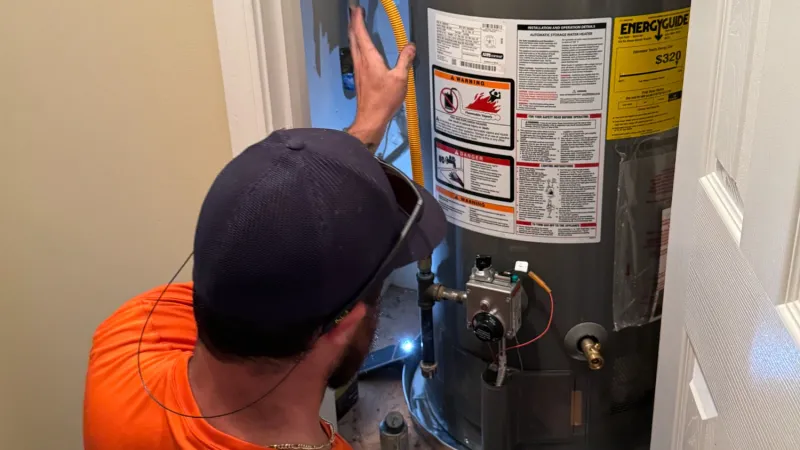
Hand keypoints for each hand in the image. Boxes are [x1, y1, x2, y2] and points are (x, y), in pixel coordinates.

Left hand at [347, 6, 415, 147]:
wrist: (370, 118)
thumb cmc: (384, 99)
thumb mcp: (400, 79)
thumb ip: (404, 60)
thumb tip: (410, 46)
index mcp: (369, 58)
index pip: (361, 33)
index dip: (358, 20)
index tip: (357, 9)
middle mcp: (360, 61)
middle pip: (353, 37)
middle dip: (353, 23)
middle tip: (354, 13)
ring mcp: (358, 69)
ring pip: (353, 46)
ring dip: (354, 33)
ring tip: (356, 25)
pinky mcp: (359, 77)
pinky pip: (356, 54)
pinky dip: (357, 44)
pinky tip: (361, 47)